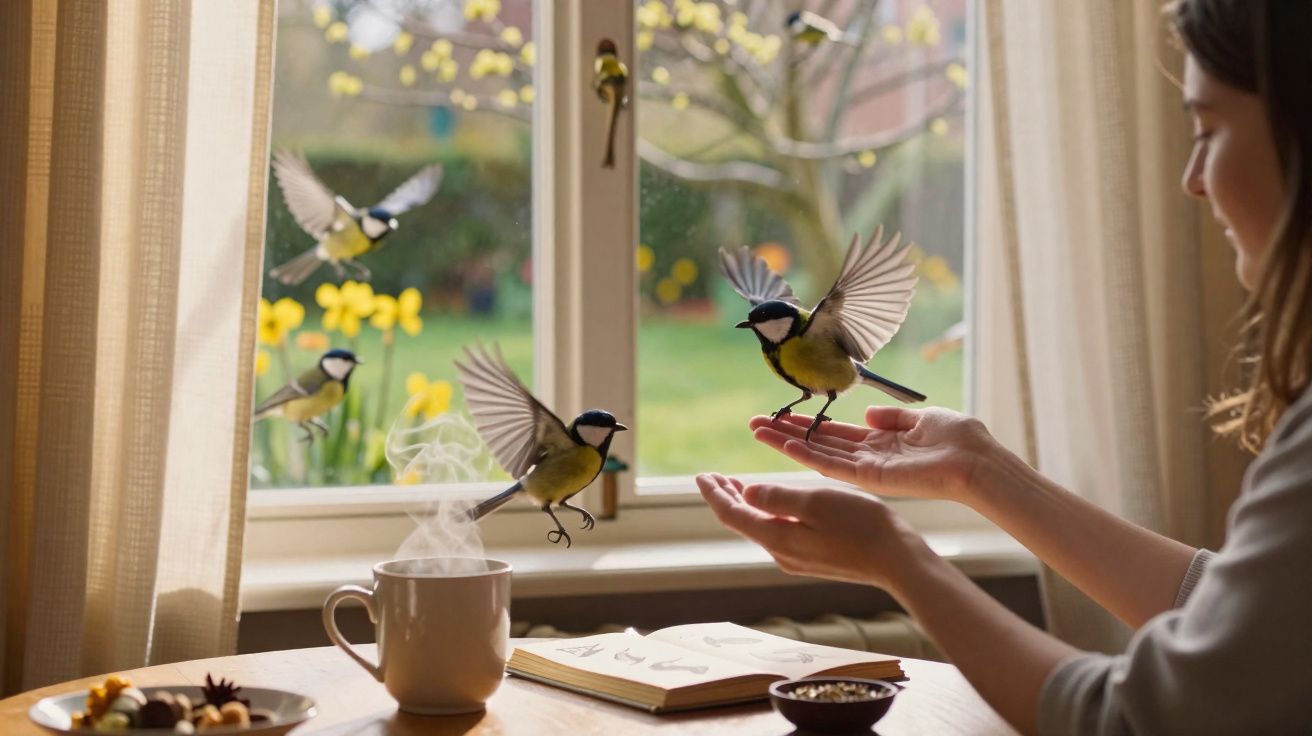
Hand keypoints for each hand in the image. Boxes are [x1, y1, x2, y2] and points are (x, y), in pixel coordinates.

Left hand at [695, 473, 933, 589]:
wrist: (896, 561)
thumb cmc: (862, 525)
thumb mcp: (817, 501)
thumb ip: (778, 497)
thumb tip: (746, 494)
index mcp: (778, 537)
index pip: (732, 514)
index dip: (715, 493)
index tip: (702, 475)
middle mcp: (781, 552)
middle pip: (742, 522)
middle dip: (725, 498)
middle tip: (712, 477)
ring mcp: (796, 558)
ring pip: (758, 528)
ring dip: (744, 505)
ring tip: (734, 485)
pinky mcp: (811, 559)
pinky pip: (775, 533)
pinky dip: (764, 513)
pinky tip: (769, 504)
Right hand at [750, 407, 1003, 503]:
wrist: (977, 463)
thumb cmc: (960, 440)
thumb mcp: (924, 418)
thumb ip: (893, 417)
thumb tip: (868, 413)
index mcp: (882, 442)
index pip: (836, 433)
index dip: (809, 424)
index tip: (783, 415)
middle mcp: (869, 457)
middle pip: (819, 443)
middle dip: (787, 433)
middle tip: (756, 424)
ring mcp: (866, 469)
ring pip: (817, 454)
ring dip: (786, 443)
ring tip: (759, 431)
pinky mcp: (869, 477)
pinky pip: (831, 465)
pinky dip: (806, 455)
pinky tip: (784, 445)